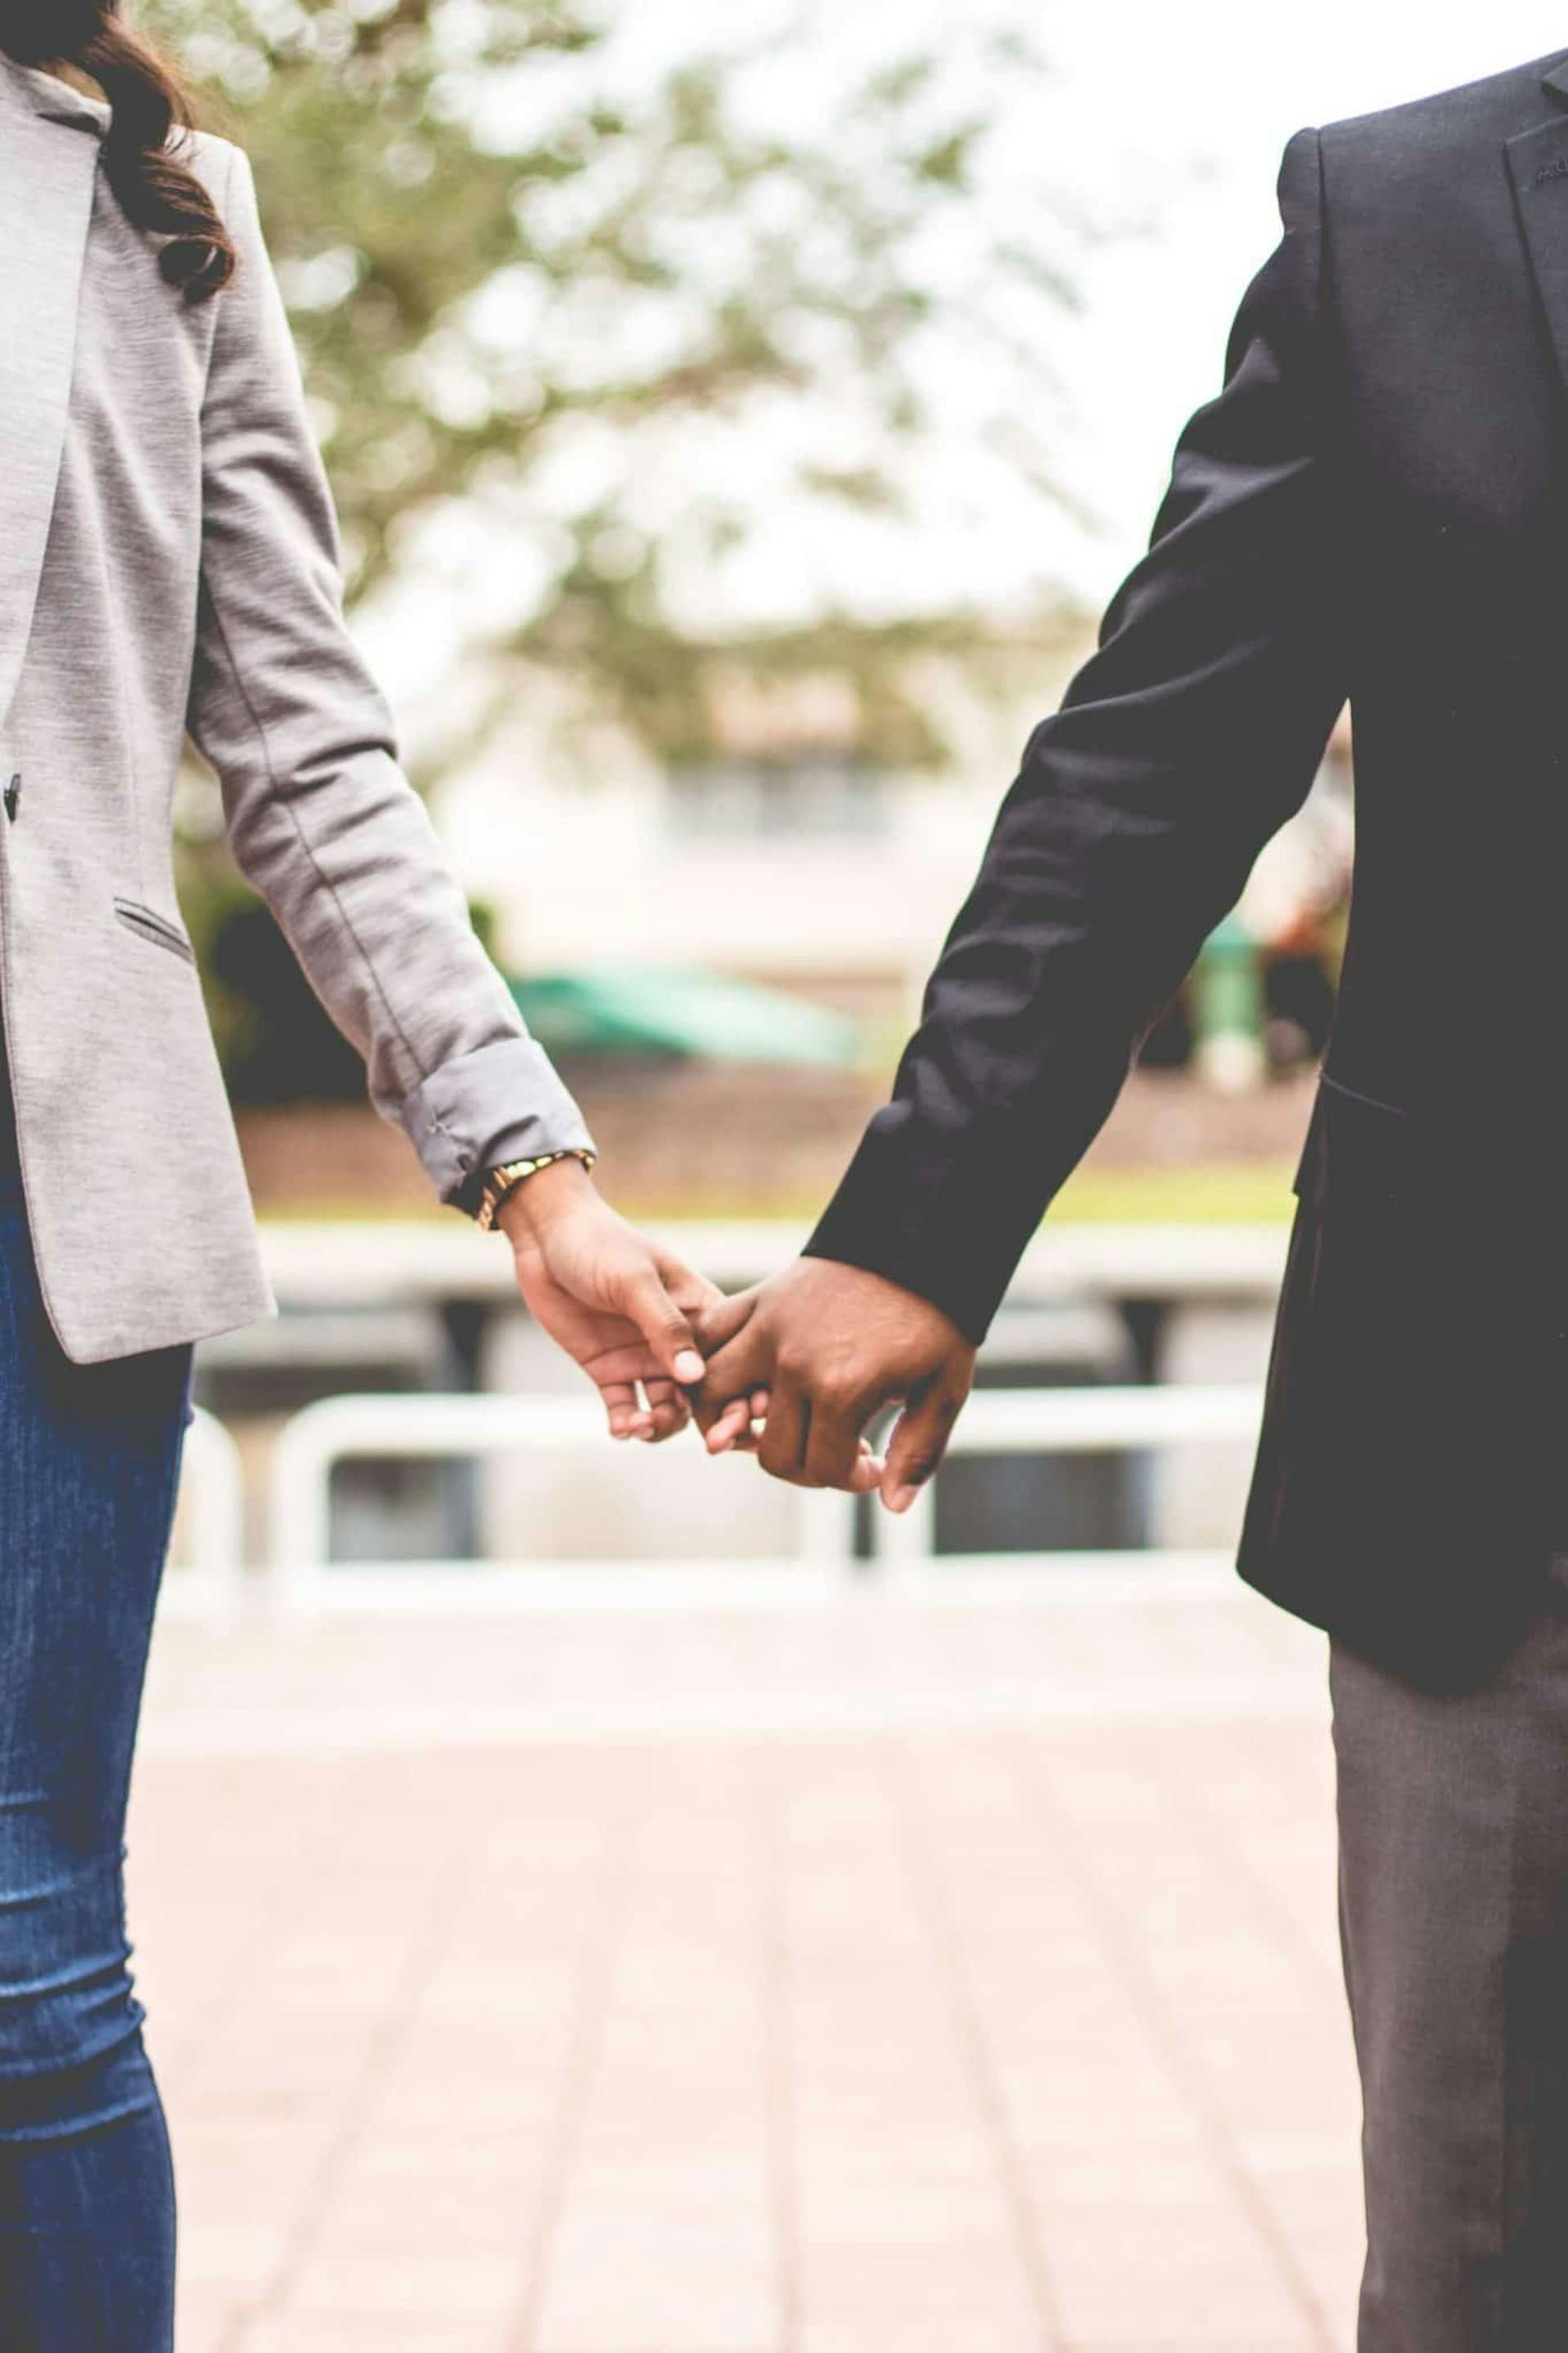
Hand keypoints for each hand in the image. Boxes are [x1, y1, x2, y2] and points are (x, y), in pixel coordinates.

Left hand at [500, 1160, 717, 1442]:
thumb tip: (696, 1377)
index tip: (744, 1419)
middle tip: (709, 1443)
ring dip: (661, 1426)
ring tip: (641, 1426)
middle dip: (710, 1421)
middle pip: (706, 1393)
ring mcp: (643, 1357)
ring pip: (667, 1409)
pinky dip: (626, 1424)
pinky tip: (620, 1429)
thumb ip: (666, 1327)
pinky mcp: (608, 1369)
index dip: (743, 1392)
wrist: (545, 1236)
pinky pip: (624, 1408)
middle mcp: (677, 1341)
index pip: (732, 1358)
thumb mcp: (635, 1281)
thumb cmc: (600, 1244)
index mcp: (700, 1311)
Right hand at [694, 1258, 975, 1508]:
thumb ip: (918, 1452)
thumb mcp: (944, 1389)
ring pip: (711, 1395)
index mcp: (841, 1388)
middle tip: (834, 1451)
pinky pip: (708, 1336)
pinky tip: (739, 1380)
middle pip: (774, 1451)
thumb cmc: (936, 1318)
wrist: (919, 1241)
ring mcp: (768, 1328)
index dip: (850, 1480)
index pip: (821, 1467)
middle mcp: (793, 1362)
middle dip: (807, 1467)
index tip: (873, 1466)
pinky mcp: (758, 1299)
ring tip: (769, 1426)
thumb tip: (890, 1505)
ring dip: (732, 1421)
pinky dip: (706, 1362)